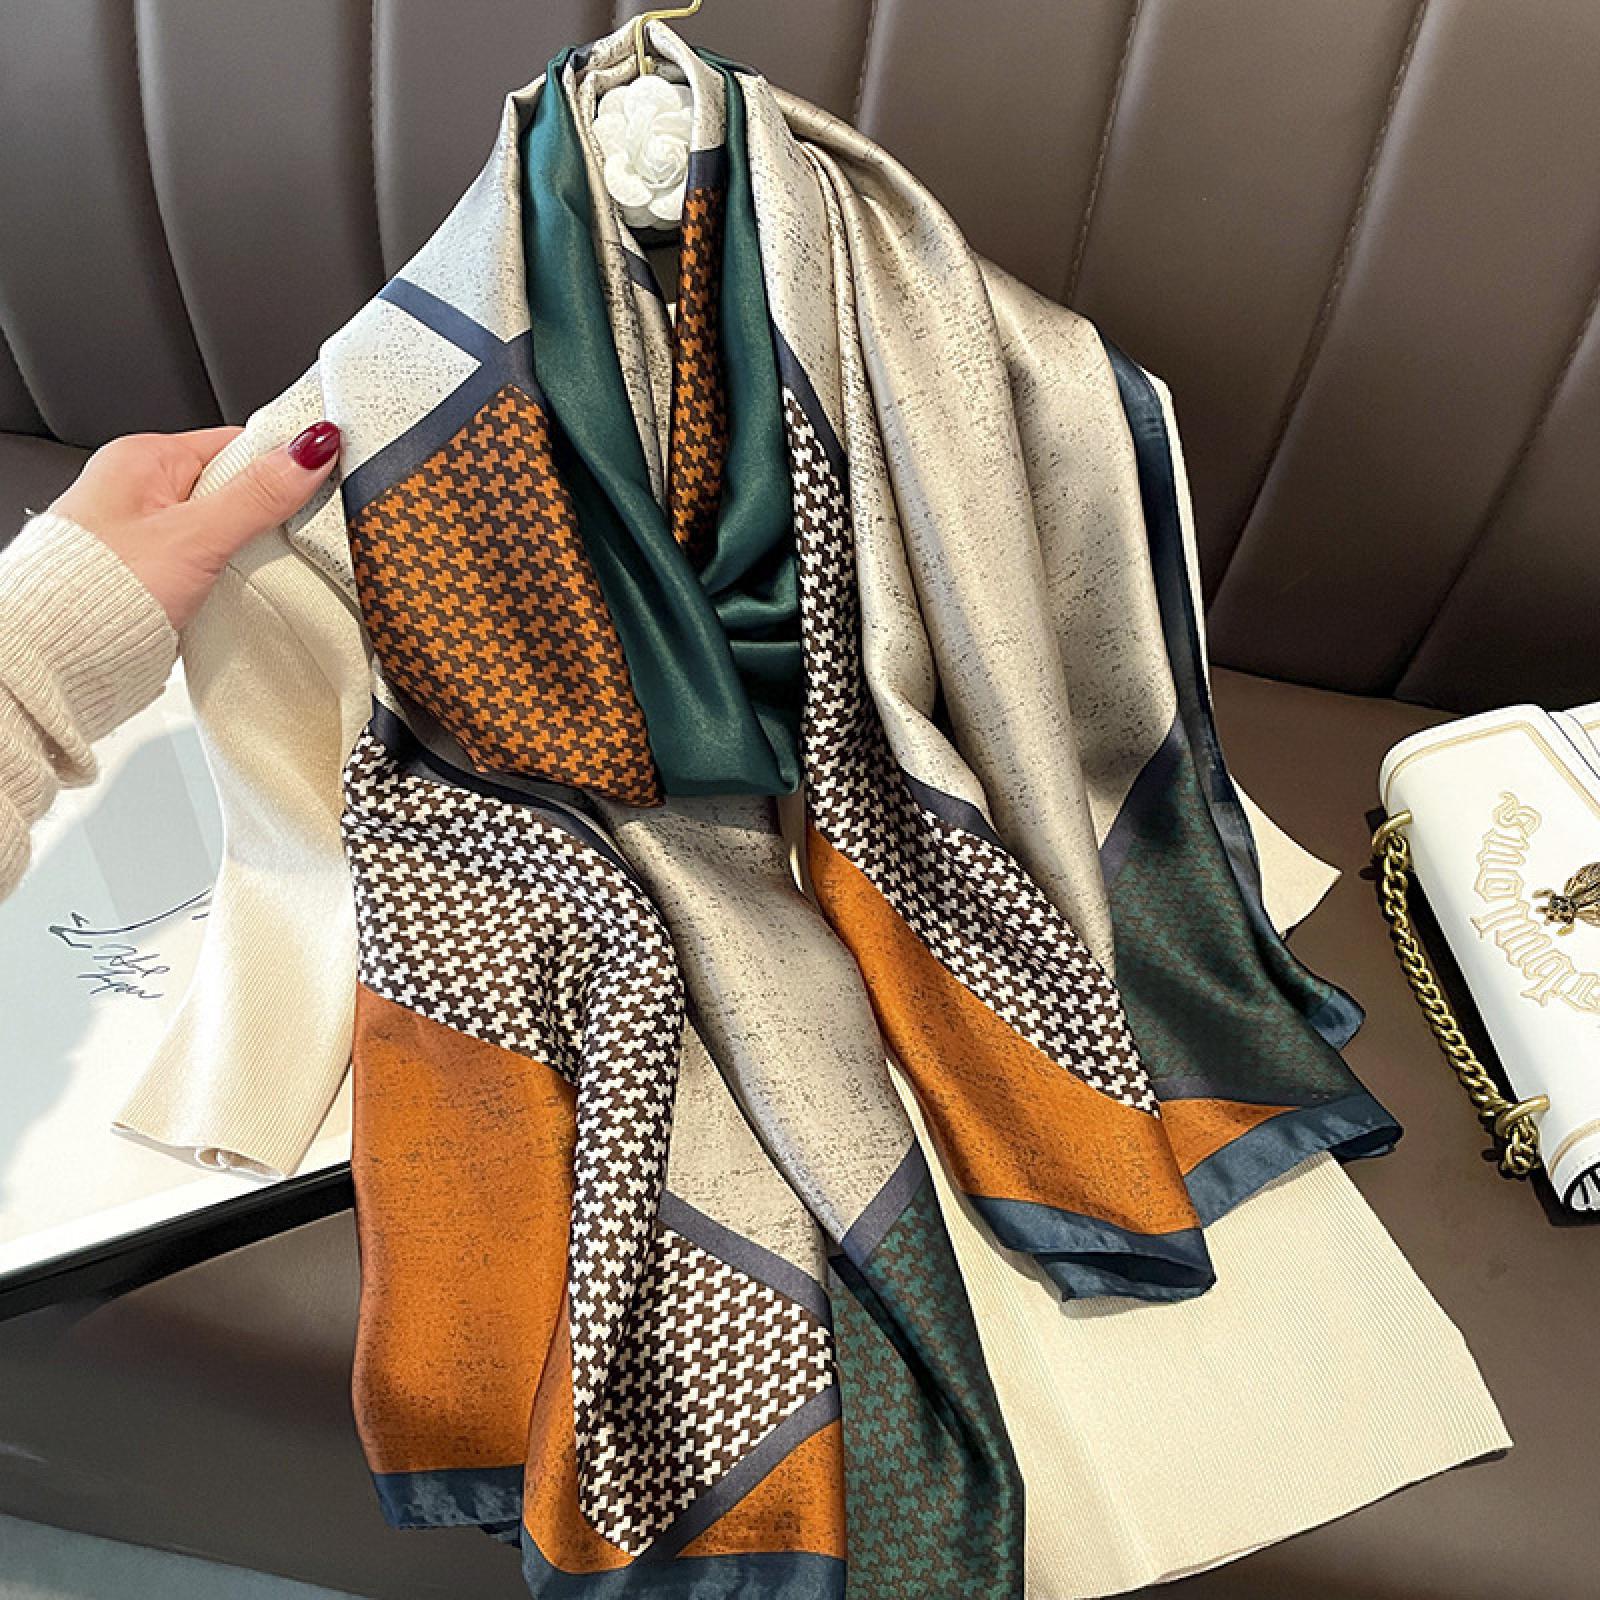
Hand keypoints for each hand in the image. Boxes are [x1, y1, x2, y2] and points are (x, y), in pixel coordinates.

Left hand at [51, 420, 341, 629]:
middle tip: (289, 538)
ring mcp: (147, 532)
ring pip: (225, 528)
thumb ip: (258, 493)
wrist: (57, 658)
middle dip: (268, 515)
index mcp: (145, 458)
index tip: (320, 483)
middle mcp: (141, 488)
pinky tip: (236, 589)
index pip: (237, 442)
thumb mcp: (195, 536)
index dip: (282, 464)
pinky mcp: (155, 571)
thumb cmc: (95, 591)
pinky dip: (229, 575)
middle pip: (235, 487)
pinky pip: (210, 560)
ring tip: (257, 569)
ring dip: (249, 550)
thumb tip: (310, 450)